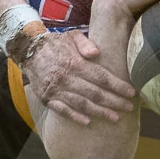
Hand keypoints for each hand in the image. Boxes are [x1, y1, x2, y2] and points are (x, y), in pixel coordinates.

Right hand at [21, 30, 135, 125]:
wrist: (28, 50)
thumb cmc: (55, 43)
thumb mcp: (71, 36)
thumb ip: (85, 43)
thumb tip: (97, 53)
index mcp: (74, 63)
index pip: (101, 77)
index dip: (117, 86)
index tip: (131, 93)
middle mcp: (66, 78)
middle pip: (95, 93)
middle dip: (114, 101)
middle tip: (129, 107)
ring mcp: (55, 90)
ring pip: (81, 104)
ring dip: (99, 112)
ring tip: (115, 117)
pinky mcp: (47, 98)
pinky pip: (62, 110)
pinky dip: (75, 116)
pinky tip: (88, 121)